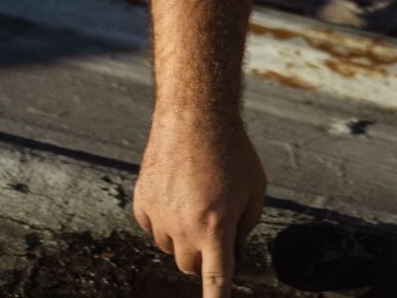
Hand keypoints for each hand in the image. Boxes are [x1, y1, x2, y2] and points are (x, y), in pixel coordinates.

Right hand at [133, 114, 266, 297]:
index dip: (216, 297)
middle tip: (215, 224)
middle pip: (189, 265)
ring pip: (170, 247)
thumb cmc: (233, 152)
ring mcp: (158, 216)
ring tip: (198, 199)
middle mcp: (183, 227)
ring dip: (183, 236)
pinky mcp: (141, 203)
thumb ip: (245, 225)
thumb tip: (231, 247)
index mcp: (215, 227)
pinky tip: (178, 192)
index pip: (215, 277)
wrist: (195, 116)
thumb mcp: (255, 190)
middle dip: (204, 254)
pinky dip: (165, 219)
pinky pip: (153, 227)